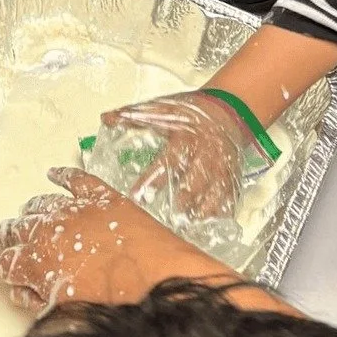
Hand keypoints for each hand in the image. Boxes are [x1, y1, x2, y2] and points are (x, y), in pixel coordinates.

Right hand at [0, 168, 191, 310]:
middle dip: (3, 238)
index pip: (4, 261)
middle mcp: (50, 228)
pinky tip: (54, 173)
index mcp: (38, 261)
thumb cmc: (113, 307)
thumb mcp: (66, 313)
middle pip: (16, 229)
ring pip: (42, 204)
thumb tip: (21, 289)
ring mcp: (76, 208)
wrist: (159, 283)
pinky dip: (63, 175)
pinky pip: (76, 180)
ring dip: (30, 212)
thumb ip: (38, 300)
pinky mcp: (102, 196)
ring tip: (25, 218)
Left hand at [97, 90, 249, 222]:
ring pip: (215, 193)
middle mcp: (205, 155)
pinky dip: (220, 214)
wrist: (226, 111)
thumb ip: (133, 116)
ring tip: (188, 228)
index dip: (152, 179)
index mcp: (186, 138)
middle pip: (195, 181)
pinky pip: (229, 198)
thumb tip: (106, 118)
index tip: (136, 196)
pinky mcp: (231, 177)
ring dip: (202, 212)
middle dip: (183, 201)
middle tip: (170, 220)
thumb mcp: (161, 109)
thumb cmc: (190, 113)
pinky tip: (209, 228)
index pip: (168, 160)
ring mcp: (221, 168)